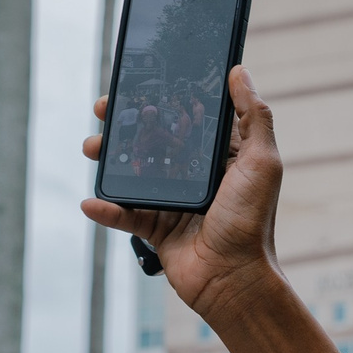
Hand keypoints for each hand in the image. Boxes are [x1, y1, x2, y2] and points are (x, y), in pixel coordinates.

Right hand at [81, 66, 284, 321]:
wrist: (234, 280)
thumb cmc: (252, 221)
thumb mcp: (262, 163)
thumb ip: (253, 117)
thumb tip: (238, 72)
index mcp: (221, 159)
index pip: (188, 120)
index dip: (164, 100)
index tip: (139, 83)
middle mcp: (197, 177)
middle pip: (153, 141)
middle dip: (125, 124)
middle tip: (104, 109)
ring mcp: (175, 203)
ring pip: (133, 174)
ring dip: (108, 159)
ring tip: (92, 148)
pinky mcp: (157, 230)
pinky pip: (124, 216)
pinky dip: (105, 209)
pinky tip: (91, 202)